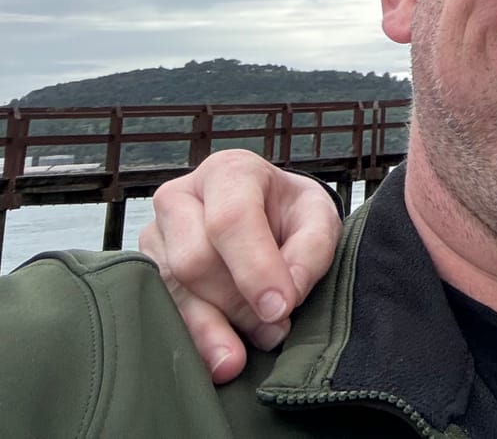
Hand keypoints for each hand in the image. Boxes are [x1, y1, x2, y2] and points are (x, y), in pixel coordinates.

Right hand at [136, 150, 342, 382]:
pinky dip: (190, 339)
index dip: (255, 268)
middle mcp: (180, 198)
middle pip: (194, 261)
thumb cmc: (291, 215)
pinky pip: (159, 312)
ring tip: (243, 355)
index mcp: (228, 172)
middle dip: (237, 304)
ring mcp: (154, 236)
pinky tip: (213, 359)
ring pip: (171, 292)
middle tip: (274, 329)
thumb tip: (282, 299)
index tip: (281, 308)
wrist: (264, 217)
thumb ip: (310, 252)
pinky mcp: (144, 272)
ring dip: (211, 330)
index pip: (231, 220)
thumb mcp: (318, 220)